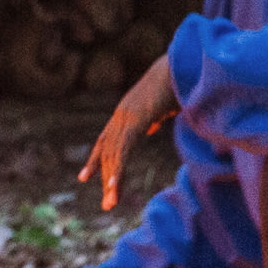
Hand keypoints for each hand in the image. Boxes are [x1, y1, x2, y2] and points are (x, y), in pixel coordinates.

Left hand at [79, 51, 179, 209]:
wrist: (183, 62)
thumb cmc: (177, 80)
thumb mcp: (162, 104)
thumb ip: (152, 115)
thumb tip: (150, 124)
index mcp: (127, 112)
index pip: (107, 140)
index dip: (97, 159)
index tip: (85, 176)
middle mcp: (122, 115)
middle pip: (109, 152)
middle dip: (107, 178)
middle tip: (108, 204)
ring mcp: (126, 116)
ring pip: (115, 155)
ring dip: (112, 181)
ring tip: (111, 203)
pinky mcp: (135, 118)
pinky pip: (124, 148)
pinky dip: (118, 168)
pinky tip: (113, 185)